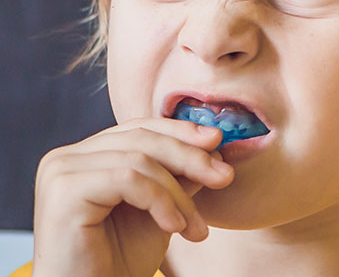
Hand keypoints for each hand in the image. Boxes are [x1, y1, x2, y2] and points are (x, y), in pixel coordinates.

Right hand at [31, 118, 233, 276]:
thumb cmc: (119, 262)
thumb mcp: (160, 209)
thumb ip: (178, 175)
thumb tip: (214, 145)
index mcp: (86, 155)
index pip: (140, 128)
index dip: (180, 131)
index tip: (218, 140)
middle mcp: (67, 156)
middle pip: (142, 138)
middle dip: (190, 156)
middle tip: (225, 176)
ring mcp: (60, 170)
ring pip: (139, 159)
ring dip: (178, 192)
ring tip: (195, 226)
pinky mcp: (63, 190)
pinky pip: (127, 178)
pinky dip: (159, 200)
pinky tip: (174, 227)